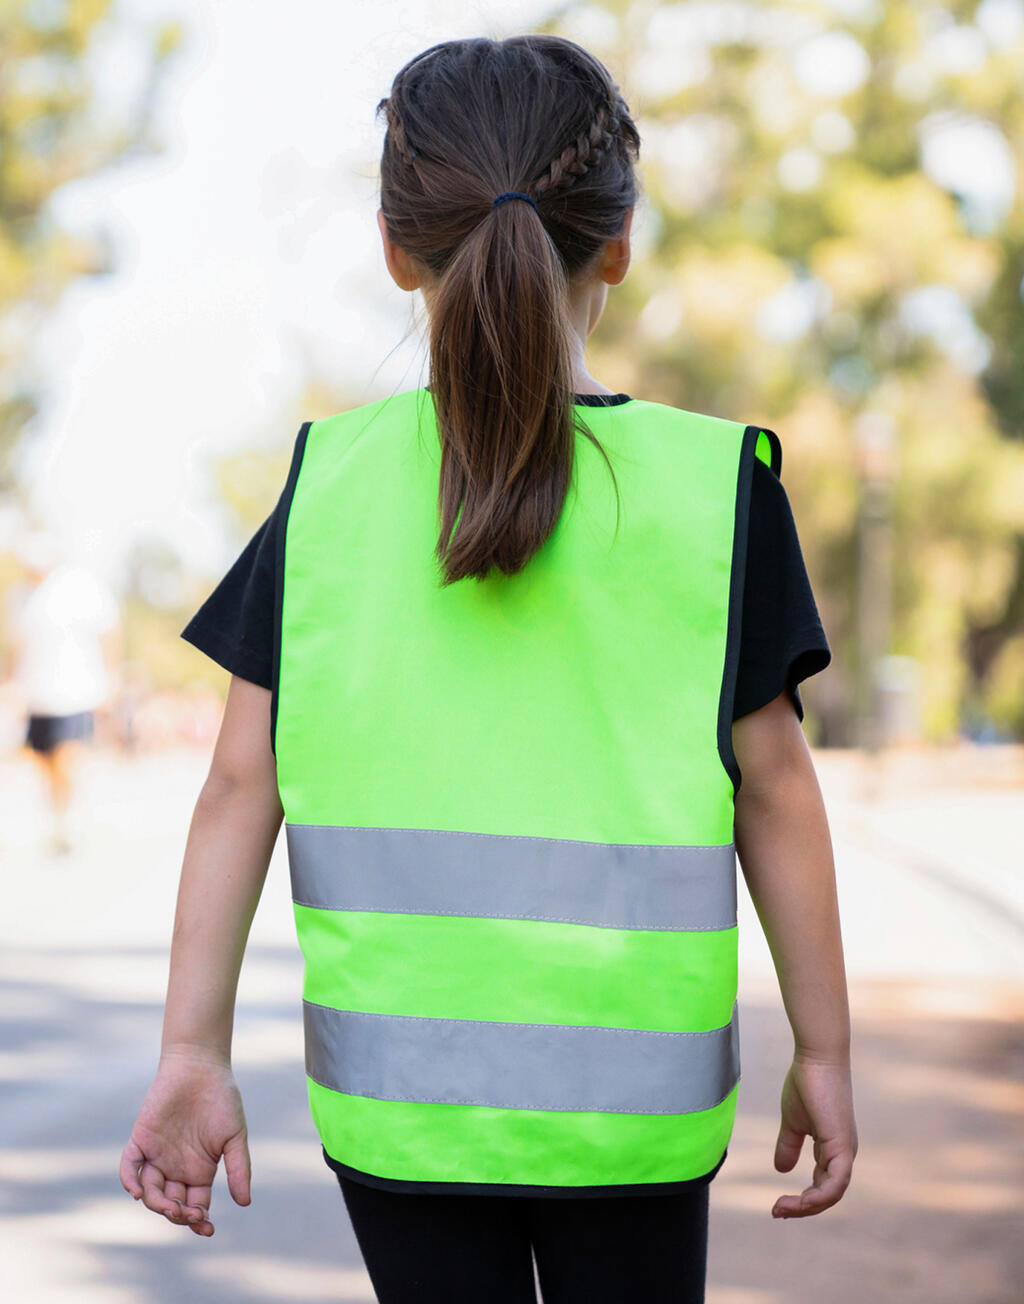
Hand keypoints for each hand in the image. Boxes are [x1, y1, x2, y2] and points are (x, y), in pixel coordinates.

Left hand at [119, 1047, 250, 1236]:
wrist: (201, 1066)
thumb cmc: (222, 1099)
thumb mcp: (235, 1136)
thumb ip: (239, 1168)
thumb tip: (245, 1202)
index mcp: (199, 1171)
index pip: (195, 1206)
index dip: (198, 1222)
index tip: (207, 1229)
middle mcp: (176, 1168)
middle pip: (172, 1204)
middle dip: (179, 1215)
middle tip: (190, 1214)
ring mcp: (156, 1155)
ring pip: (150, 1192)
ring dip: (158, 1204)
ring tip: (171, 1206)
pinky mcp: (141, 1140)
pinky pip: (129, 1167)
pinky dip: (129, 1181)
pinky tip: (138, 1192)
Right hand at [771, 1053, 856, 1218]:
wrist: (817, 1058)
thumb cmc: (807, 1083)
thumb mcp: (792, 1122)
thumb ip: (788, 1145)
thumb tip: (781, 1169)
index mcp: (834, 1150)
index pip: (822, 1187)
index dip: (801, 1201)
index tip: (776, 1205)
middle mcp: (844, 1155)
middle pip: (828, 1196)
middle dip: (802, 1209)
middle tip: (777, 1211)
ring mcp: (845, 1151)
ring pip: (832, 1194)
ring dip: (807, 1207)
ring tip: (782, 1208)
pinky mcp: (841, 1145)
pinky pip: (835, 1183)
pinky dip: (818, 1197)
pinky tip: (799, 1199)